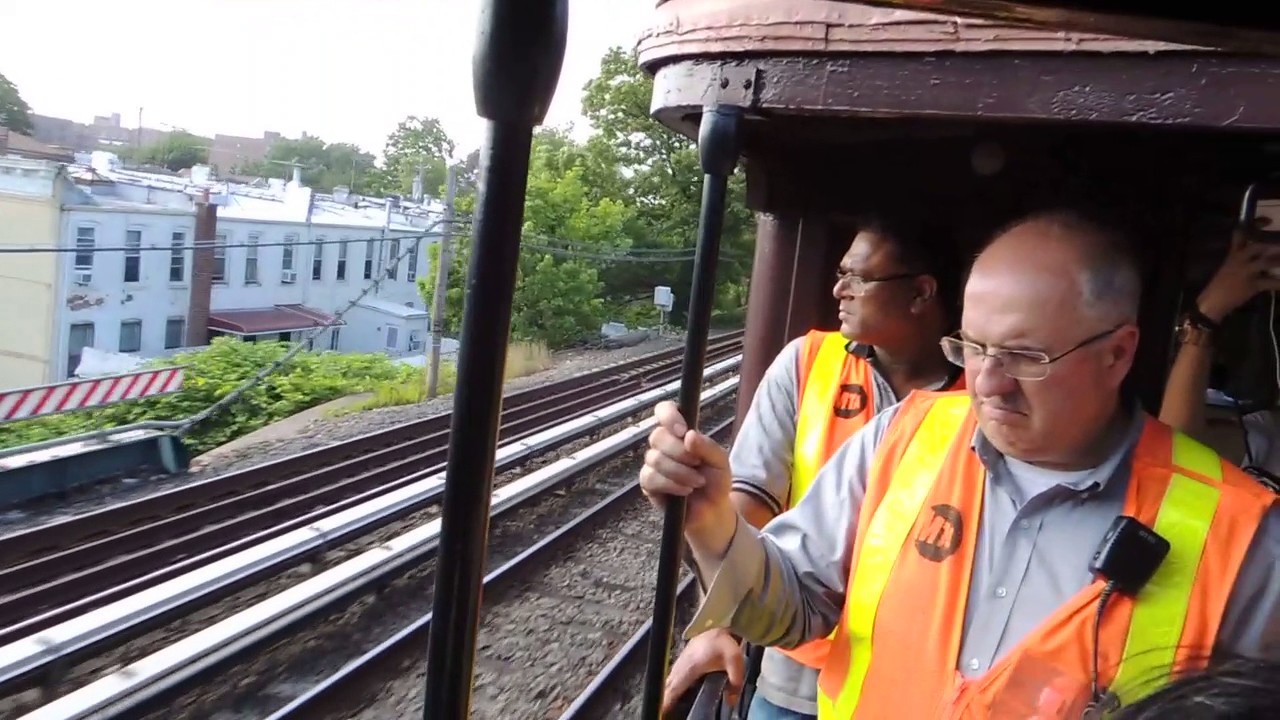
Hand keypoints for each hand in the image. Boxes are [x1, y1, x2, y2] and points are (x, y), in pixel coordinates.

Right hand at [638, 400, 734, 537]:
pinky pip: (651, 478)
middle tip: (698, 464)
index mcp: (680, 432)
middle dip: (680, 452)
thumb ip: (707, 446)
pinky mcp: (648, 484)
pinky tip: (685, 491)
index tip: (683, 431)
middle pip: (658, 436)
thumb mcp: (720, 461)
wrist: (713, 510)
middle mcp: (663, 445)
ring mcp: (653, 464)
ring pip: (655, 458)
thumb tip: (688, 435)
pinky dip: (671, 485)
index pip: (664, 410)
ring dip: (680, 472)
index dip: (669, 416)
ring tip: (697, 482)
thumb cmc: (715, 481)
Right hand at [662, 628, 745, 714]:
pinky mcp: (683, 659)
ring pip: (668, 680)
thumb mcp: (735, 661)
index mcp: (691, 668)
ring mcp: (680, 661)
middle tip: (662, 711)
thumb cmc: (725, 643)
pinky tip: (673, 692)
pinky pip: (672, 675)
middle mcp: (681, 665)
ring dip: (666, 691)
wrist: (718, 624)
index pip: (675, 688)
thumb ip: (735, 682)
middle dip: (664, 698)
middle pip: (667, 686)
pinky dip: (670, 685)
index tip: (660, 711)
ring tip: (666, 705)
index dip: (667, 700)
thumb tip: (730, 702)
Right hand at [1198, 229, 1279, 321]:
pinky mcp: (1252, 285)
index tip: (1268, 220)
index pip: (1241, 235)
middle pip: (1257, 246)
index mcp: (1233, 255)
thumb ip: (1241, 256)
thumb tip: (1261, 252)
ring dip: (1278, 261)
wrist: (1213, 302)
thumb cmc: (1221, 285)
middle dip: (1272, 244)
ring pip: (1266, 262)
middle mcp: (1239, 260)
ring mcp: (1246, 272)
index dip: (1255, 226)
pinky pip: (1270, 282)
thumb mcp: (1228, 266)